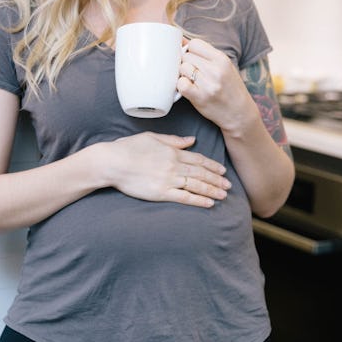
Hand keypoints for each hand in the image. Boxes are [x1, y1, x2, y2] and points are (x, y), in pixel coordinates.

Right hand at [97, 132, 230, 206]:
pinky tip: (209, 203)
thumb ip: (173, 140)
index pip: (198, 159)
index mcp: (172, 152)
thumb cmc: (128, 148)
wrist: (112, 162)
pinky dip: (198, 200)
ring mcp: (168, 179)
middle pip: (201, 173)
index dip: (212, 165)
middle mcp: (174, 166)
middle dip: (216, 180)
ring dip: (212, 190)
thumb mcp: (152, 137)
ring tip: (223, 195)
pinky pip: (184, 197)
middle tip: (228, 185)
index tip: (222, 170)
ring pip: (196, 185)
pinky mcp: (161, 192)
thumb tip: (191, 140)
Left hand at [178, 39, 257, 133]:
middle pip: (186, 56)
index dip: (190, 51)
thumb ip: (205, 54)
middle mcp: (215, 70)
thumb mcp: (223, 66)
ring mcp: (208, 84)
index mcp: (222, 59)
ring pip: (182, 68)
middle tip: (193, 73)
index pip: (195, 43)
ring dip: (183, 75)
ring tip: (193, 81)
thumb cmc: (229, 88)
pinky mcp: (200, 97)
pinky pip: (181, 84)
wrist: (239, 113)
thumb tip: (181, 40)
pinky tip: (189, 88)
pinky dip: (181, 85)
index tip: (193, 59)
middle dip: (186, 63)